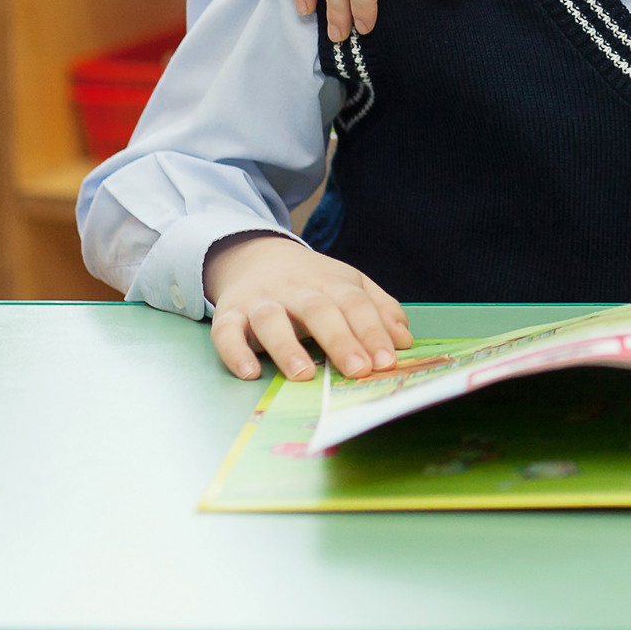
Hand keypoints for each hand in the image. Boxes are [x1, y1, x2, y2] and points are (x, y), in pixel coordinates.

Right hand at [204, 234, 414, 382]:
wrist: (254, 255)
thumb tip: (404, 340)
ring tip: (303, 374)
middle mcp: (295, 289)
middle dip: (340, 340)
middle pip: (319, 310)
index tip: (387, 360)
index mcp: (330, 282)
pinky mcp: (229, 313)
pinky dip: (235, 352)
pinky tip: (249, 373)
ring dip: (286, 346)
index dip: (373, 331)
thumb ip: (379, 309)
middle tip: (358, 370)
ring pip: (271, 319)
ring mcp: (260, 300)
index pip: (355, 304)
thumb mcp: (349, 285)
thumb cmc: (311, 281)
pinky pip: (226, 331)